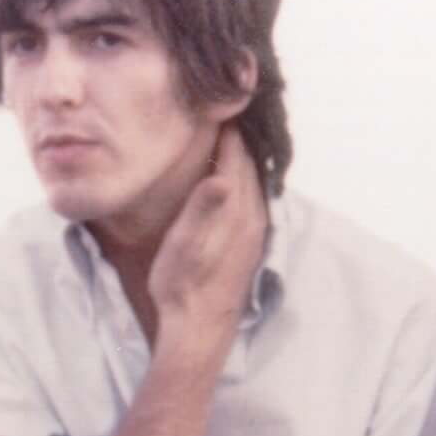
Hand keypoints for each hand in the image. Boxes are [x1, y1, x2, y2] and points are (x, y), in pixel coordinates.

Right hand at [145, 124, 267, 358]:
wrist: (198, 330)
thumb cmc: (182, 286)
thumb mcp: (184, 247)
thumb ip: (203, 209)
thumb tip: (222, 177)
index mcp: (235, 212)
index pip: (235, 158)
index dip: (226, 131)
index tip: (219, 106)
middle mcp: (251, 218)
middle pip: (249, 165)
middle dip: (238, 139)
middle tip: (225, 112)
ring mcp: (254, 232)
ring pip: (254, 182)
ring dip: (243, 159)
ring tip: (230, 138)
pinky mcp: (250, 245)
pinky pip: (253, 199)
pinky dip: (245, 180)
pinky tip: (234, 180)